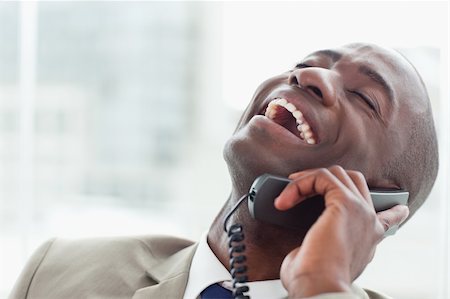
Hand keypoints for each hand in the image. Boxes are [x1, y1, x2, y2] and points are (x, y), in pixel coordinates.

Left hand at [275, 166, 408, 297]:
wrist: (320, 287)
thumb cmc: (315, 280)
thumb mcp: (322, 260)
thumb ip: (321, 248)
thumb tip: (300, 247)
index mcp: (368, 240)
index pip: (387, 221)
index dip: (393, 211)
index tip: (400, 208)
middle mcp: (368, 223)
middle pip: (355, 182)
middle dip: (324, 179)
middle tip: (299, 188)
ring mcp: (360, 210)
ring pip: (337, 174)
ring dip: (307, 180)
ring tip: (287, 197)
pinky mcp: (345, 203)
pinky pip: (322, 177)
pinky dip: (300, 184)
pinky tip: (285, 200)